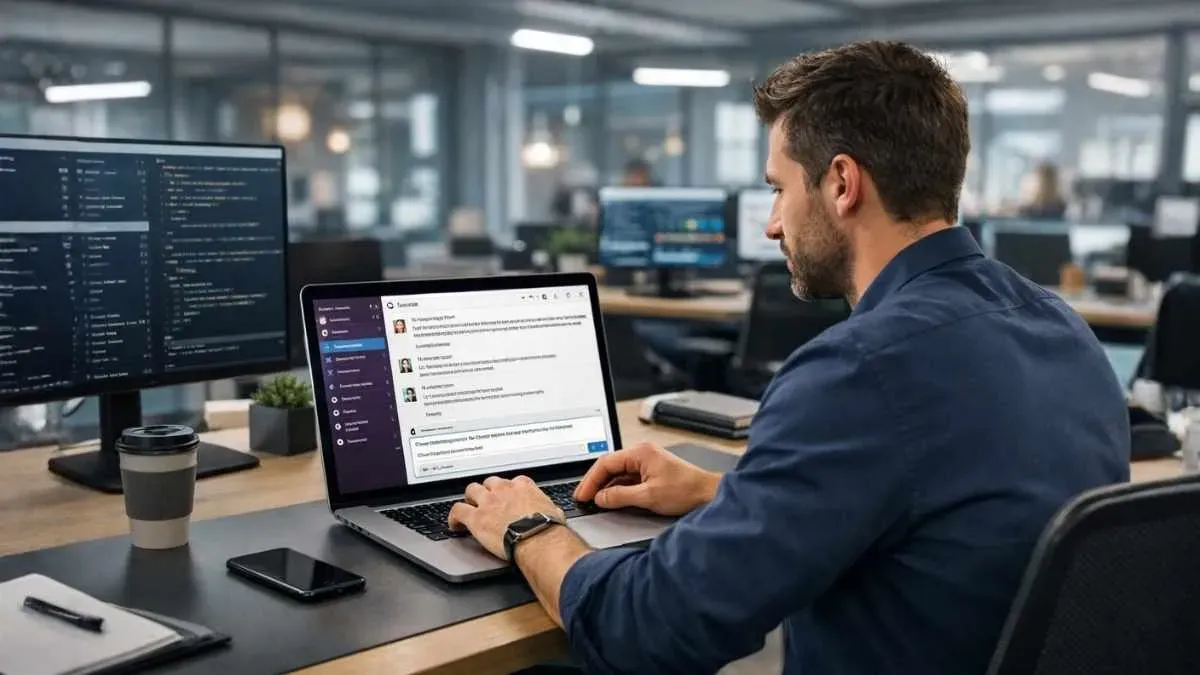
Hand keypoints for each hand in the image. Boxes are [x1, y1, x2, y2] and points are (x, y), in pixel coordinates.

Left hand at [448, 476, 565, 559]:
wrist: (537, 538)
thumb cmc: (548, 528)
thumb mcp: (554, 512)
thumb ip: (549, 508)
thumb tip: (554, 514)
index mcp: (523, 487)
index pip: (513, 481)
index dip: (509, 490)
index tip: (508, 496)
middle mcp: (504, 490)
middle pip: (490, 482)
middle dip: (488, 490)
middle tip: (487, 501)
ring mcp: (488, 502)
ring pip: (471, 490)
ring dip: (470, 499)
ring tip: (469, 507)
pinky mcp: (476, 517)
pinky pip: (458, 511)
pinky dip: (454, 517)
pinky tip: (454, 525)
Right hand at [574, 443, 720, 515]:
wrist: (707, 494)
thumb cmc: (686, 491)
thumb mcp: (648, 496)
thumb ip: (620, 497)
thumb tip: (600, 498)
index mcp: (640, 452)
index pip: (605, 463)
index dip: (590, 480)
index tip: (582, 495)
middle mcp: (642, 453)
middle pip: (609, 466)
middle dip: (595, 483)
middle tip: (583, 498)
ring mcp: (646, 462)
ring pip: (617, 473)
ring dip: (605, 486)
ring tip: (594, 501)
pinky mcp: (650, 471)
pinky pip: (627, 478)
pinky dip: (617, 488)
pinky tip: (611, 499)